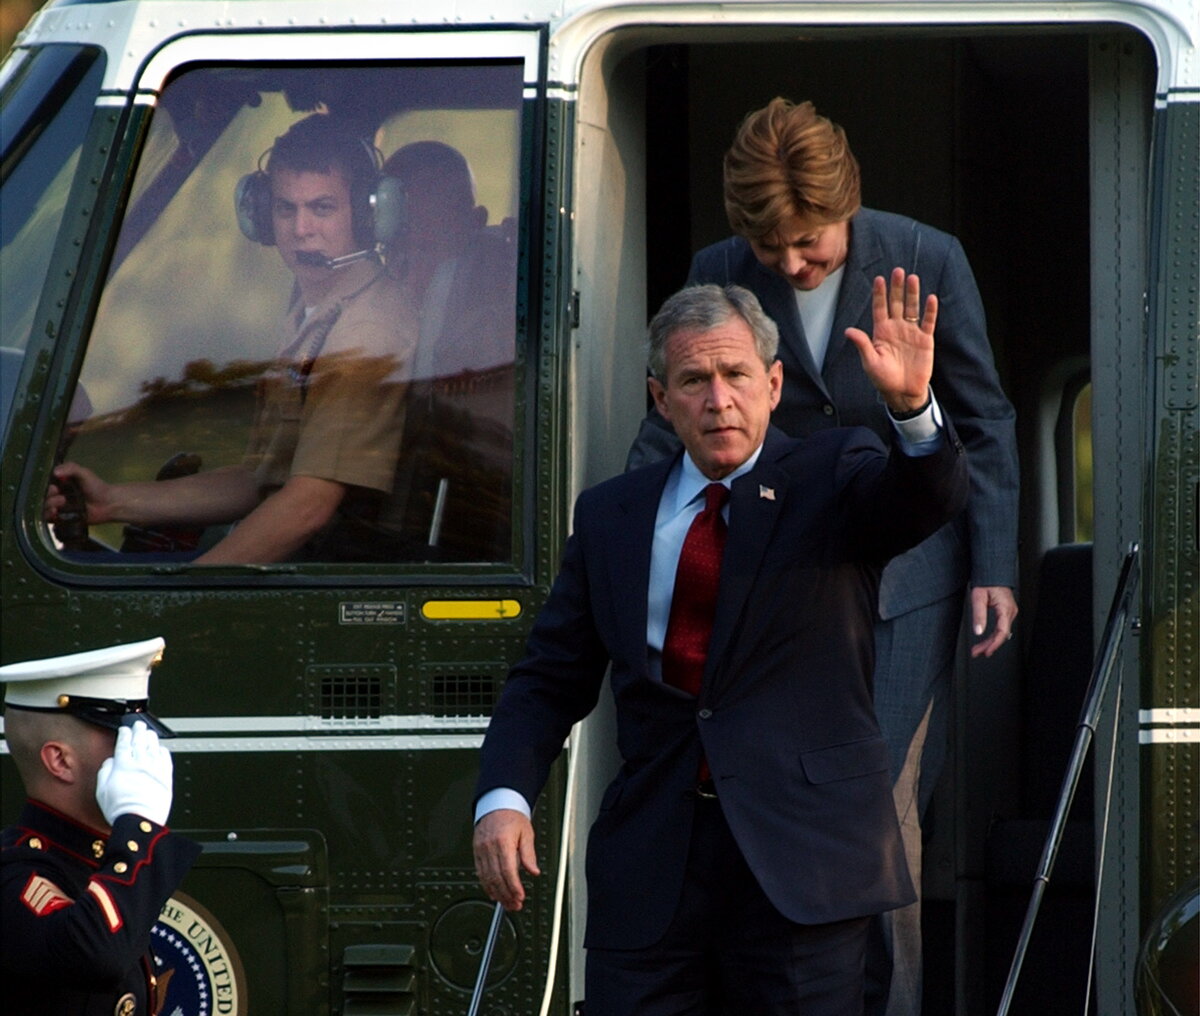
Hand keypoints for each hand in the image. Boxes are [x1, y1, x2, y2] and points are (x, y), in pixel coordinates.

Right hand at [44, 462, 114, 525]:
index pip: (44, 485)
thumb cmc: (97, 487)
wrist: (108, 503)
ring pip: (44, 507)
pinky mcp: (62, 518)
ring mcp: (60, 507)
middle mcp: (57, 495)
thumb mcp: (84, 473)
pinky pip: (49, 518)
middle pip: (43, 497)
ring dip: (49, 506)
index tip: (54, 488)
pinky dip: (49, 516)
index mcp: (60, 484)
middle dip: (49, 497)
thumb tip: (55, 472)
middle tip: (61, 497)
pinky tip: (55, 513)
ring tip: (61, 504)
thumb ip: (71, 468)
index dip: (46, 487)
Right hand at [95, 720, 173, 825]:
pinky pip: (166, 758)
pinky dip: (162, 750)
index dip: (124, 734)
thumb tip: (109, 762)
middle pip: (140, 741)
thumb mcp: (102, 790)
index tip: (124, 729)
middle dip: (138, 731)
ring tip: (149, 732)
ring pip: (153, 746)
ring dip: (151, 737)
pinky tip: (161, 748)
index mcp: (123, 765)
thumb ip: (105, 772)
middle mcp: (140, 763)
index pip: (124, 744)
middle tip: (138, 724)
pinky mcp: (166, 776)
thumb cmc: (121, 809)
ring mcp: (154, 768)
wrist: (140, 820)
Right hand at [473, 808, 539, 911]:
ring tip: (506, 903)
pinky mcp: (476, 851)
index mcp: (503, 842)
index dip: (513, 887)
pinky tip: (493, 893)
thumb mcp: (527, 833)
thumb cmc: (513, 816)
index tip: (520, 897)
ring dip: (497, 893)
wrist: (498, 803)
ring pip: (486, 878)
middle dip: (506, 895)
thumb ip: (529, 854)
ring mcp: (481, 850)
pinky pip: (480, 872)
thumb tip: (534, 871)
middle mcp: (489, 847)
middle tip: (515, 905)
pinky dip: (486, 885)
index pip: (507, 870)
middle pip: (496, 877)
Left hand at [844, 268, 936, 412]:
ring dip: (912, 294)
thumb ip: (862, 344)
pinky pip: (928, 322)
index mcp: (881, 332)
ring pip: (912, 308)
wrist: (903, 392)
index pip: (880, 308)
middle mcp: (896, 328)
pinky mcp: (925, 340)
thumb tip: (848, 330)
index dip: (879, 294)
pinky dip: (930, 311)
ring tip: (913, 278)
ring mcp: (911, 332)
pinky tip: (930, 298)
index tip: (878, 279)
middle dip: (896, 288)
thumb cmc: (883, 379)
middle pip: (896, 304)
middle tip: (897, 271)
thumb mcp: (870, 362)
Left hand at [970, 585, 1018, 657]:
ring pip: (1001, 633)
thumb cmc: (986, 582)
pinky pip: (1001, 628)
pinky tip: (986, 642)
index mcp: (1005, 609)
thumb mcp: (978, 598)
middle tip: (977, 652)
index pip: (1002, 632)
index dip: (994, 644)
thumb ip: (978, 615)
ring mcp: (1009, 613)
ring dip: (990, 642)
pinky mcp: (1006, 613)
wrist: (993, 573)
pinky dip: (993, 636)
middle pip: (1001, 635)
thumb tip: (978, 631)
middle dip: (989, 646)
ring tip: (978, 649)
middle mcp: (1010, 612)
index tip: (986, 652)